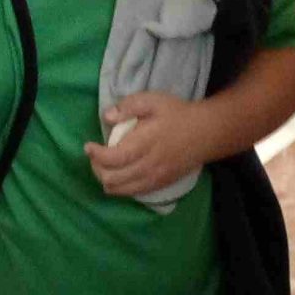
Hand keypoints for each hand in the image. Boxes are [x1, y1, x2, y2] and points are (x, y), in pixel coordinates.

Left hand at [84, 94, 211, 199]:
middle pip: (111, 179)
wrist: (205, 134)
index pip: (112, 159)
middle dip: (96, 168)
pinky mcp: (157, 186)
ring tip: (104, 165)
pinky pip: (131, 193)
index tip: (88, 146)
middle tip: (95, 155)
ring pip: (119, 190)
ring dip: (105, 180)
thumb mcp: (153, 100)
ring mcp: (152, 179)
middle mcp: (146, 167)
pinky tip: (118, 173)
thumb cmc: (177, 114)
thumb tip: (107, 117)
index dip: (95, 155)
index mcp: (143, 144)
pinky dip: (119, 186)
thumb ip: (128, 106)